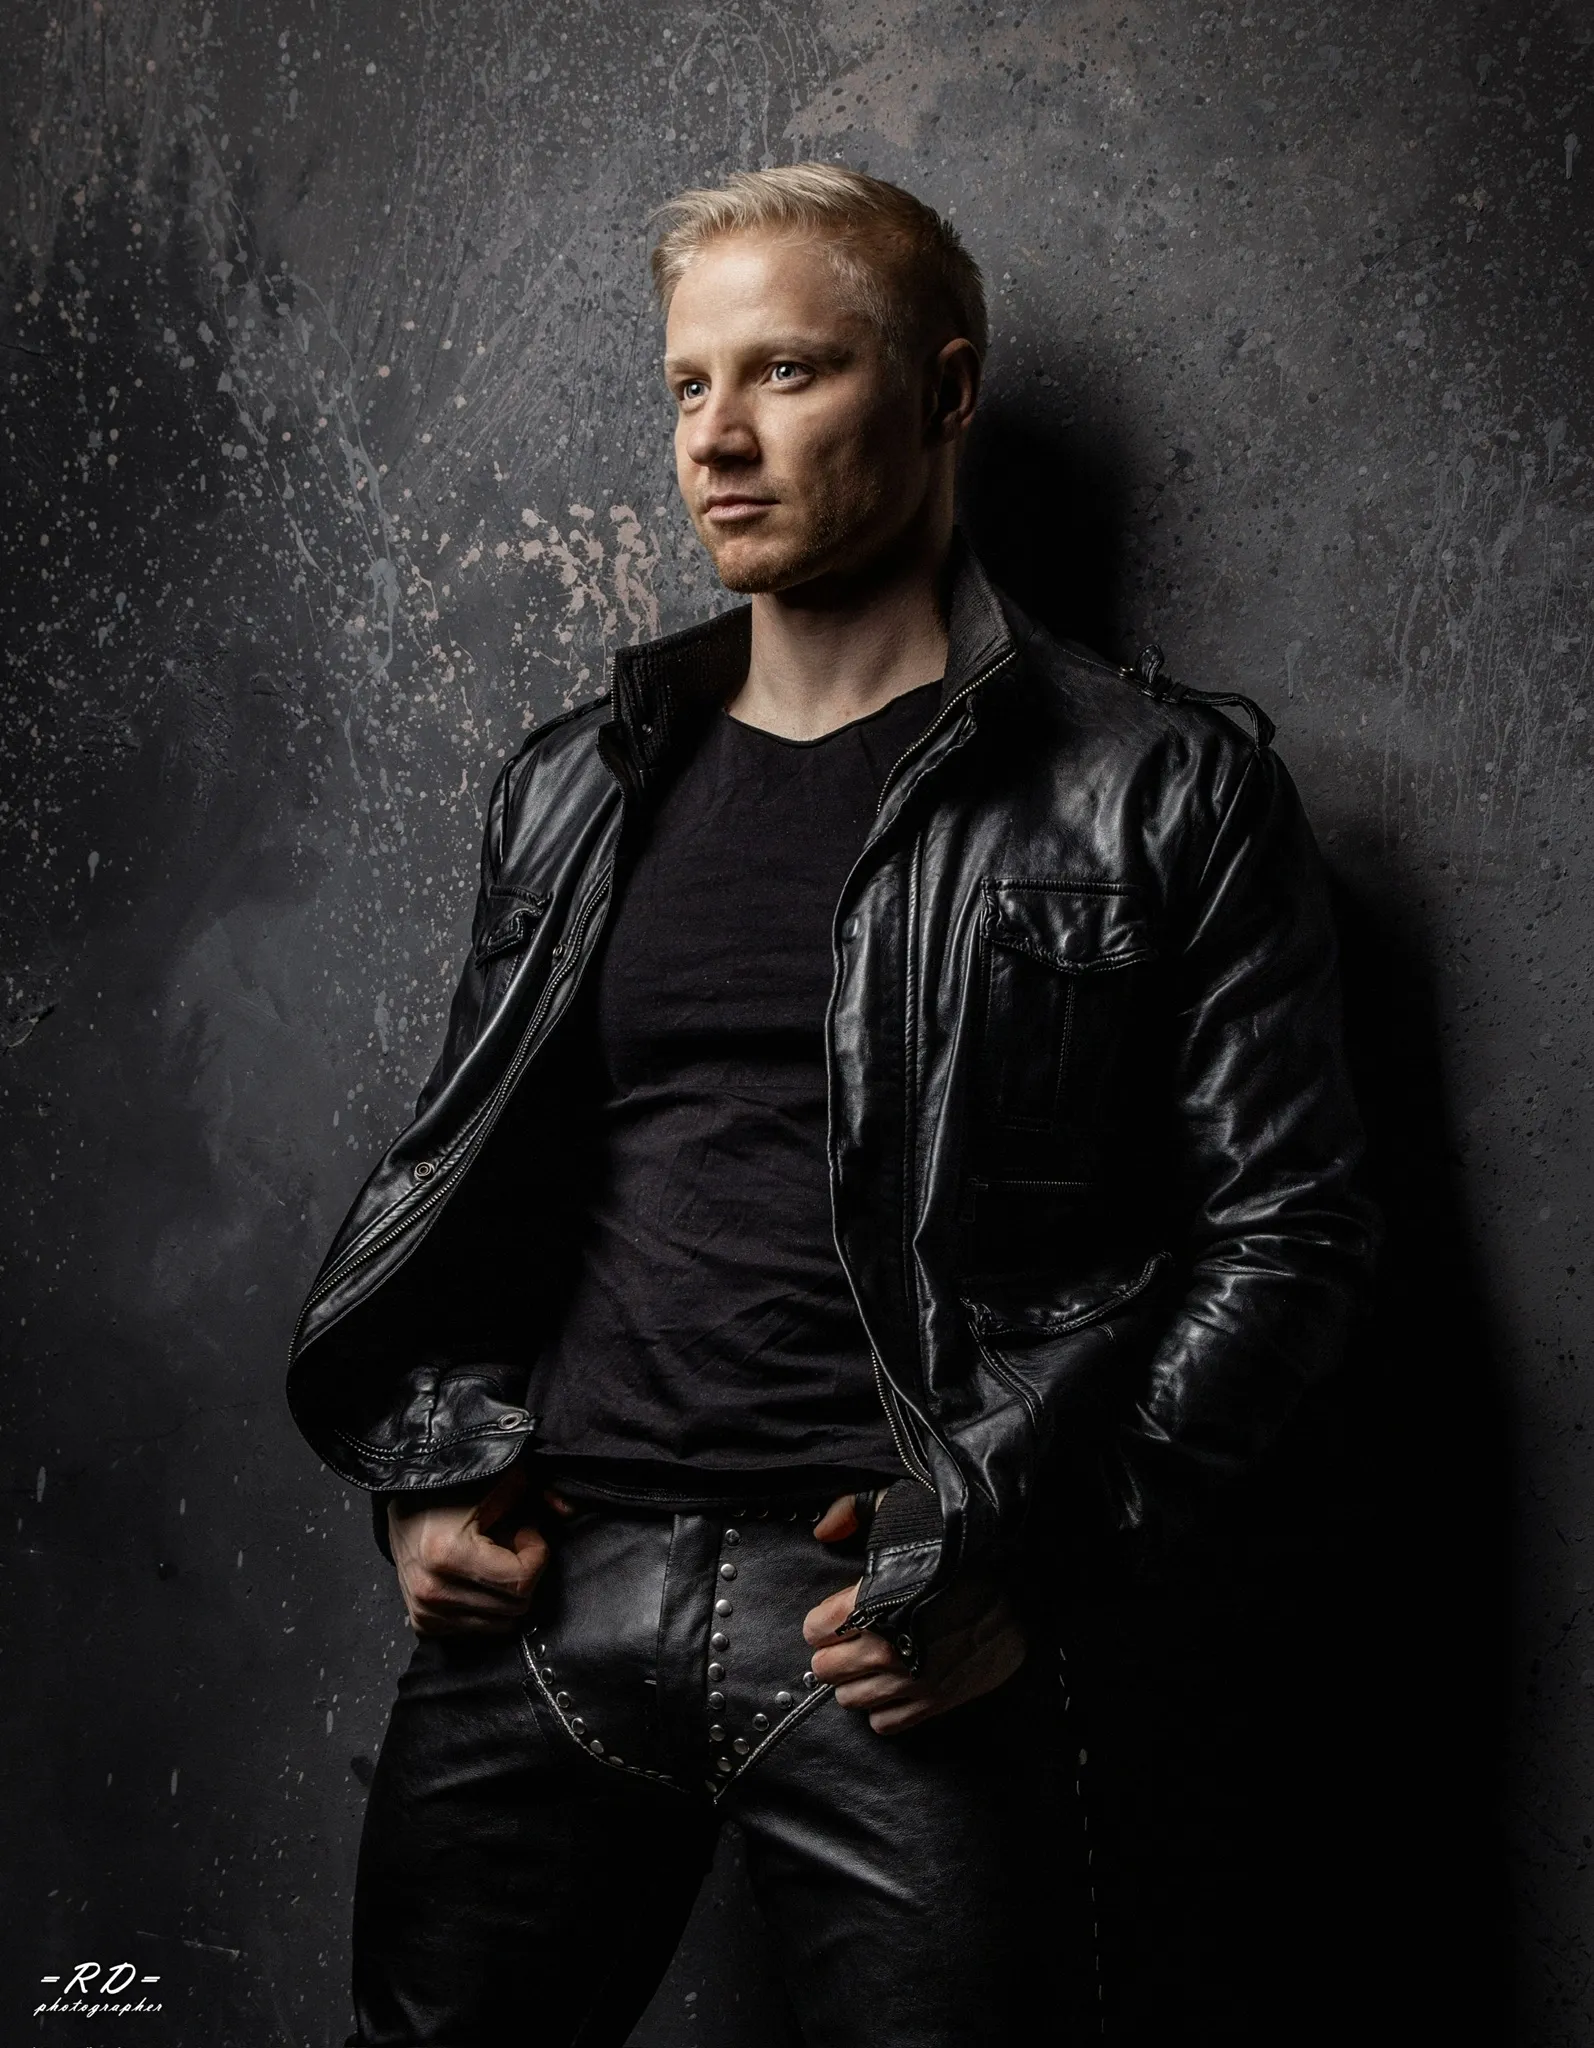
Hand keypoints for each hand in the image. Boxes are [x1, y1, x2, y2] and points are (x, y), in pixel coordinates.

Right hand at [388, 1462, 551, 1637]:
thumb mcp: (500, 1479)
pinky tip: (478, 1577)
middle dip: (523, 1573)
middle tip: (510, 1544)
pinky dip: (488, 1607)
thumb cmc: (452, 1488)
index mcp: (448, 1555)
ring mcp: (426, 1613)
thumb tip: (570, 1511)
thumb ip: (539, 1492)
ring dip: (506, 1592)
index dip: (535, 1553)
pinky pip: (478, 1629)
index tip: (526, 1531)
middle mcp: (434, 1592)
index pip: (521, 1581)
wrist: (400, 1505)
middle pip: (515, 1605)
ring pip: (501, 1623)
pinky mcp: (423, 1624)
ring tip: (493, 1559)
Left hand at [803, 1491, 1026, 1733]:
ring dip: (857, 1680)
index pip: (815, 1630)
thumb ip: (852, 1511)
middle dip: (835, 1651)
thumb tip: (823, 1531)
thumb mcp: (900, 1506)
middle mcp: (885, 1648)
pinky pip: (886, 1723)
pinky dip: (885, 1706)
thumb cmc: (958, 1541)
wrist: (1023, 1577)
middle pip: (826, 1670)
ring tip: (876, 1660)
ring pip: (851, 1700)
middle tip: (854, 1637)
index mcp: (870, 1603)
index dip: (822, 1620)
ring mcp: (910, 1680)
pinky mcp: (936, 1702)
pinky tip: (897, 1682)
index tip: (836, 1613)